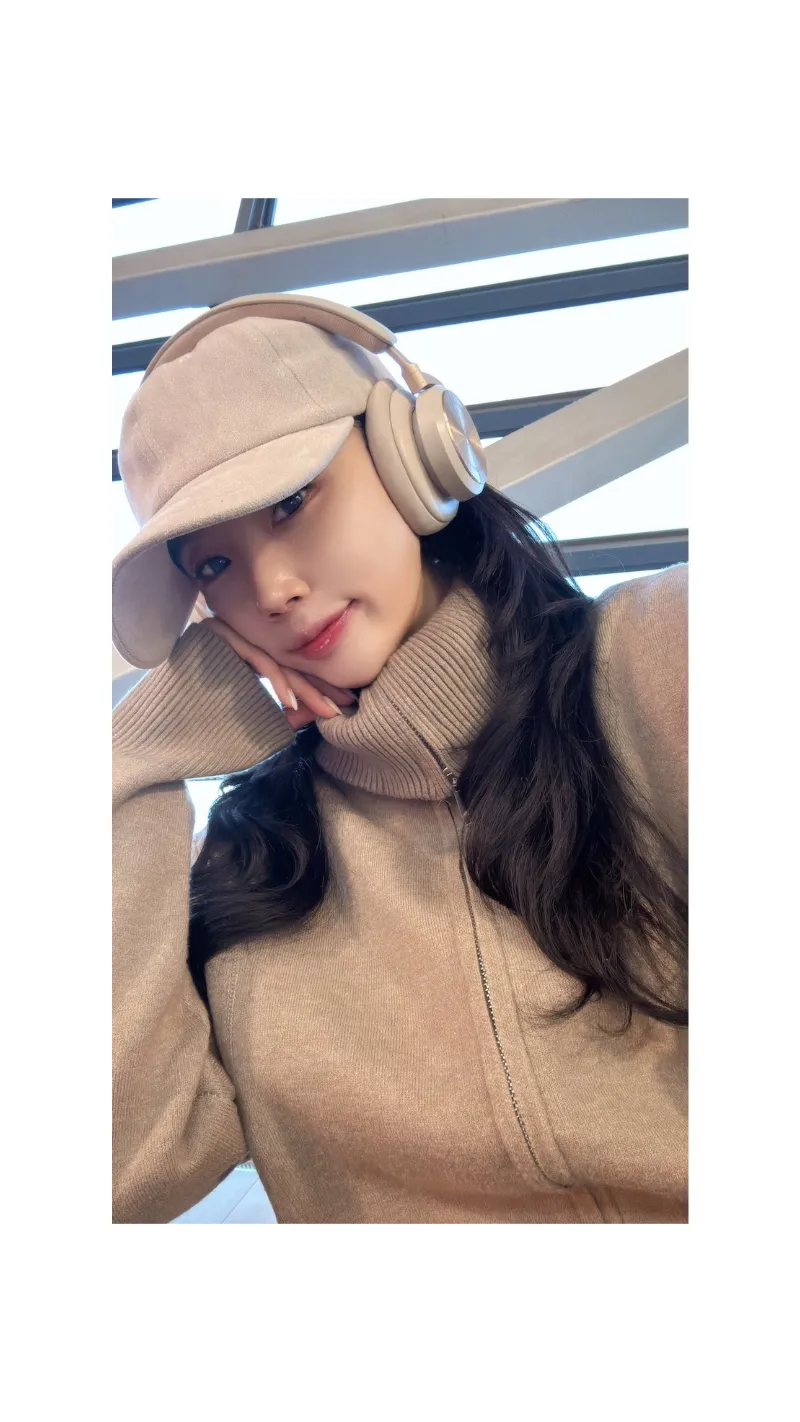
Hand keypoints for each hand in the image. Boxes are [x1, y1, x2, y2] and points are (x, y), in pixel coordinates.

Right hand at [203, 615, 357, 729]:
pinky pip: (255, 657)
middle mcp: (238, 640)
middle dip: (318, 686)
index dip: (317, 686)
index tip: (342, 704)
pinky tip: (290, 702)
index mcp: (247, 655)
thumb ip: (284, 711)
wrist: (160, 734)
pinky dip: (275, 680)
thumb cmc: (206, 729)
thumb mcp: (255, 718)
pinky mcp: (215, 636)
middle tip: (344, 704)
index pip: (289, 667)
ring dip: (302, 686)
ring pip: (275, 659)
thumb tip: (319, 709)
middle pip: (287, 660)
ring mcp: (226, 634)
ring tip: (324, 708)